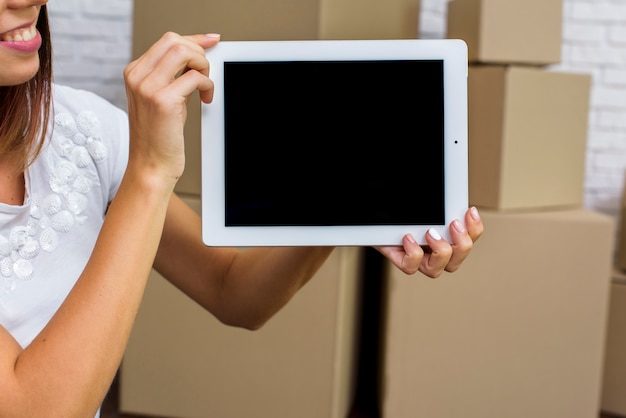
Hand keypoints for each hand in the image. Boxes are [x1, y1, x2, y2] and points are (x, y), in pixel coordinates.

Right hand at [123, 32, 220, 182]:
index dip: (193, 40)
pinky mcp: (163, 100)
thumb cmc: (159, 137)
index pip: (167, 41)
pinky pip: (194, 78)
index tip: (211, 41)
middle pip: (174, 41)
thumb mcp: (163, 99)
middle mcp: (137, 76)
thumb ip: (174, 76)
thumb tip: (197, 57)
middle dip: (199, 53)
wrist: (151, 166)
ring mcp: (148, 87)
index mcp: (134, 73)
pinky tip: (206, 99)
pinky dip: (207, 85)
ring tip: (205, 86)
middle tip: (206, 73)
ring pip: (183, 52)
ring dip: (203, 66)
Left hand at [375, 206, 482, 277]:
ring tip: (430, 232)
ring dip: (440, 251)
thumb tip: (449, 178)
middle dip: (462, 244)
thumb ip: (433, 196)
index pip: (468, 239)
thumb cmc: (396, 207)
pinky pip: (410, 268)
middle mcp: (432, 251)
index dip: (475, 229)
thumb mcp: (417, 199)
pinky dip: (413, 254)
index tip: (470, 210)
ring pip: (436, 270)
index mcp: (445, 236)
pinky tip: (408, 237)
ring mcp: (417, 259)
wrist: (372, 216)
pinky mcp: (399, 260)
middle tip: (453, 224)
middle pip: (456, 261)